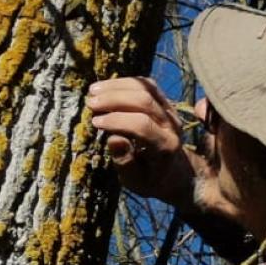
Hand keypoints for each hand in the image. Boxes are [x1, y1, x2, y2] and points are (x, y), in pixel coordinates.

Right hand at [87, 77, 210, 208]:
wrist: (175, 173)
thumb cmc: (150, 179)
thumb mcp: (135, 181)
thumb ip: (125, 162)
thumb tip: (113, 139)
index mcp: (166, 147)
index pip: (142, 125)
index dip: (117, 120)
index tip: (95, 121)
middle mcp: (172, 125)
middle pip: (144, 101)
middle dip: (115, 99)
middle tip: (90, 103)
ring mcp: (170, 111)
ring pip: (146, 88)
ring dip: (117, 86)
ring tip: (93, 91)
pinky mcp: (165, 102)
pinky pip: (147, 85)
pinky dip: (125, 82)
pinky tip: (106, 88)